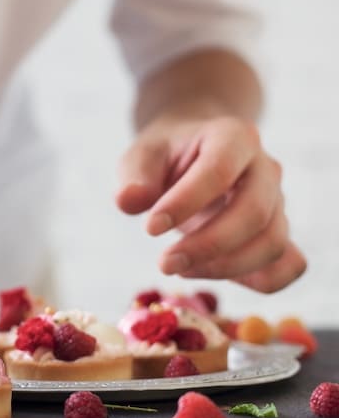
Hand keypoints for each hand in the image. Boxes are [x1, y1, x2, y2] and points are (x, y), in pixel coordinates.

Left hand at [116, 115, 306, 292]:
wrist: (191, 154)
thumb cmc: (166, 155)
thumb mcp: (141, 155)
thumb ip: (134, 176)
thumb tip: (128, 201)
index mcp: (233, 137)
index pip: (219, 171)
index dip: (186, 203)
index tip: (150, 228)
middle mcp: (265, 168)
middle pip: (255, 212)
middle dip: (208, 245)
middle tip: (164, 263)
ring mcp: (277, 202)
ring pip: (272, 243)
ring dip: (225, 267)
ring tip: (179, 267)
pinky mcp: (278, 232)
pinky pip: (288, 264)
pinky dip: (258, 281)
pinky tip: (211, 274)